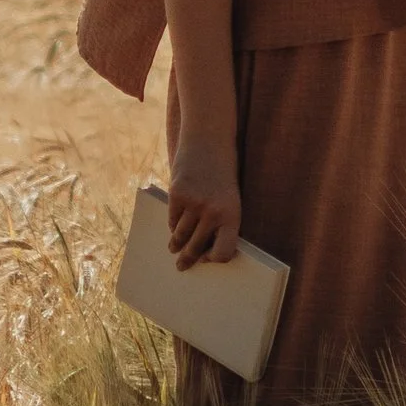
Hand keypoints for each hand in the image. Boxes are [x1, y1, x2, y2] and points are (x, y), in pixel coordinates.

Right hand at [167, 143, 242, 268]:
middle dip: (188, 259)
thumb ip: (219, 220)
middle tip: (182, 266)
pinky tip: (173, 228)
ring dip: (176, 244)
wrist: (209, 140)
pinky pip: (172, 219)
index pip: (223, 252)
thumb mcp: (229, 196)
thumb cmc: (222, 172)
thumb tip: (202, 247)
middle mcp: (214, 212)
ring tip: (173, 249)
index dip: (214, 259)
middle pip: (197, 246)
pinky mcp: (177, 194)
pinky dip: (172, 225)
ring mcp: (194, 203)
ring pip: (181, 235)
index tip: (207, 260)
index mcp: (233, 214)